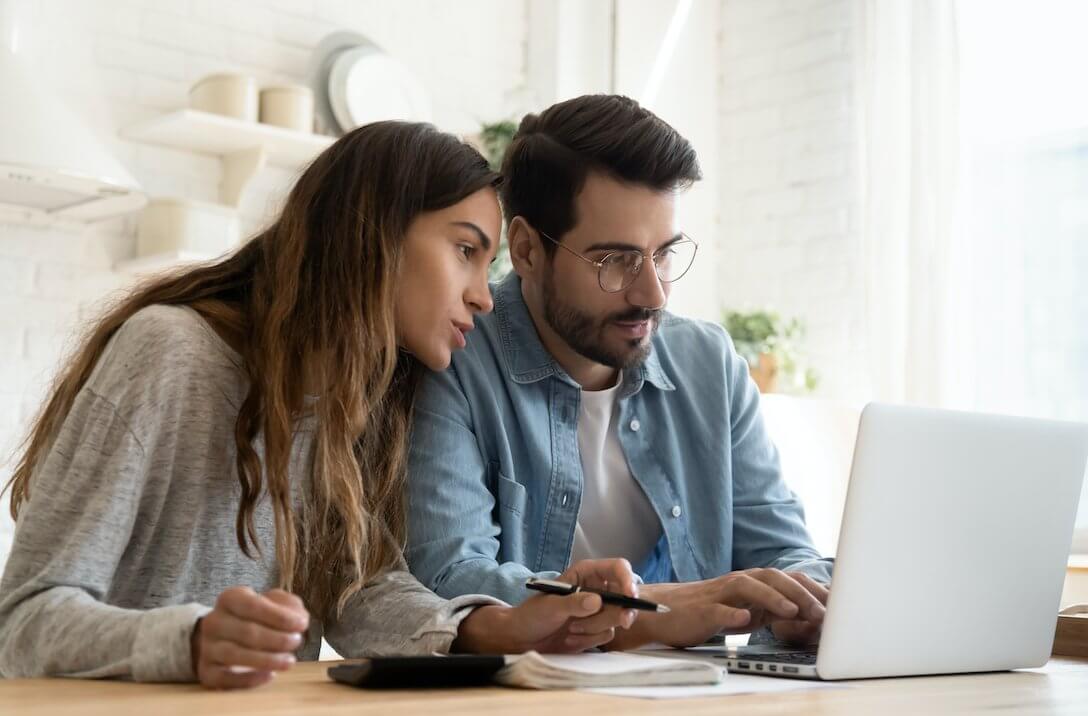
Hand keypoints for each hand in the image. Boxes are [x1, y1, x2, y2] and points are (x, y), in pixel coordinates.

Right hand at [191, 587, 309, 688]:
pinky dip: (249, 679)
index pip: (252, 605)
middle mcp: (214, 622)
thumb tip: (299, 619)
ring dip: (267, 660)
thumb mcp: (273, 603)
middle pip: (246, 632)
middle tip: (297, 642)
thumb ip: (289, 606)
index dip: (279, 616)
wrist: (223, 637)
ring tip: (289, 661)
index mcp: (230, 599)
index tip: (302, 624)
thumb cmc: (255, 618)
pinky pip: (225, 678)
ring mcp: (207, 648)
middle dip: (277, 639)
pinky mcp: (207, 672)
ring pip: (235, 655)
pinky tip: (270, 675)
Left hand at [453, 559, 638, 653]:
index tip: (630, 596)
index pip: (617, 568)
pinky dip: (591, 639)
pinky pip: (608, 634)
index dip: (628, 580)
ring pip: (617, 618)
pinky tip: (572, 637)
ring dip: (595, 628)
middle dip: (620, 610)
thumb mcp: (551, 606)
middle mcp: (596, 589)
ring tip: (572, 628)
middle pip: (625, 595)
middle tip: (623, 621)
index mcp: (587, 573)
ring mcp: (598, 610)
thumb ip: (574, 603)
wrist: (522, 639)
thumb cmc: (532, 615)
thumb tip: (597, 601)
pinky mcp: (597, 629)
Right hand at [607, 568, 826, 650]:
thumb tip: (809, 617)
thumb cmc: (709, 612)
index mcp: (752, 583)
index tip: (838, 607)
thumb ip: (773, 610)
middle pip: (773, 577)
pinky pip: (718, 609)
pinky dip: (733, 614)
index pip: (788, 579)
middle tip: (823, 611)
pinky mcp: (702, 610)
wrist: (664, 612)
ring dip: (773, 598)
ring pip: (749, 586)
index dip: (813, 590)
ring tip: (793, 612)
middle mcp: (738, 582)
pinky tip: (745, 621)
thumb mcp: (747, 611)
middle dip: (800, 592)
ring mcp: (720, 595)